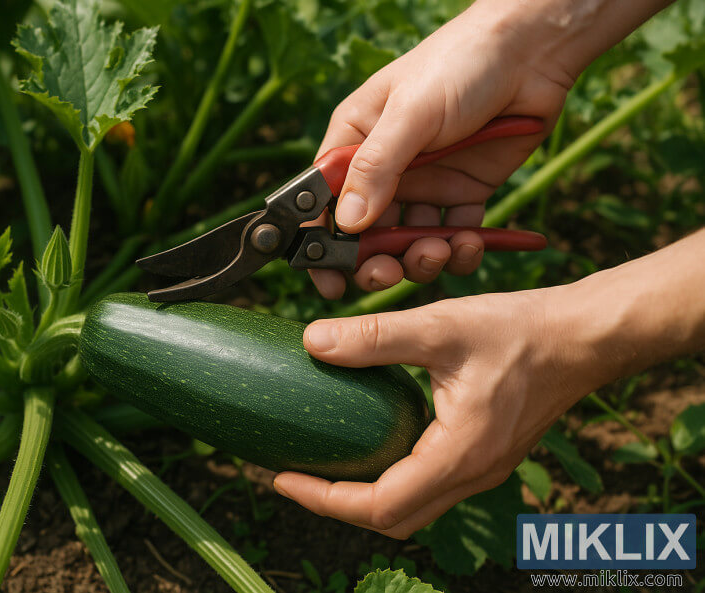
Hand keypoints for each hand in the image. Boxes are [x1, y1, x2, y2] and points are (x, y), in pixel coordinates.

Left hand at [273, 286, 609, 537]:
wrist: (585, 336)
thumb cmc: (523, 331)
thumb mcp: (441, 327)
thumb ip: (375, 337)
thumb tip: (313, 341)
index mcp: (460, 455)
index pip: (380, 506)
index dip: (324, 500)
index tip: (283, 478)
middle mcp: (473, 474)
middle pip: (394, 519)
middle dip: (338, 506)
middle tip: (297, 475)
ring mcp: (483, 469)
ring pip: (414, 507)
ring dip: (366, 496)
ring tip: (326, 466)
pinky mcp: (486, 454)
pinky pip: (431, 486)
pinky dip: (392, 479)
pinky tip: (372, 444)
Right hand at [310, 0, 671, 297]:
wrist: (532, 53)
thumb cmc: (460, 64)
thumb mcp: (411, 112)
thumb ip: (377, 167)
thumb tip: (346, 224)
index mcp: (355, 143)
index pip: (324, 202)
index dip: (321, 244)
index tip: (329, 281)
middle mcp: (385, 169)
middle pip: (365, 234)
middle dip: (374, 261)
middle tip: (388, 273)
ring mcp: (425, 185)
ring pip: (409, 242)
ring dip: (420, 258)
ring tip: (439, 250)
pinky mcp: (464, 194)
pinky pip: (454, 237)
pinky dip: (460, 251)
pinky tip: (471, 243)